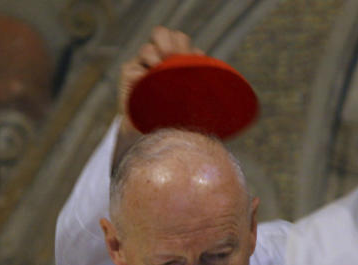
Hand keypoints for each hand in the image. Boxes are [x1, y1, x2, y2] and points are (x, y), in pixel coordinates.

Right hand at [113, 26, 203, 166]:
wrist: (158, 138)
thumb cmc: (181, 119)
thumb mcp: (196, 100)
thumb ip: (205, 84)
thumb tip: (228, 78)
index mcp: (174, 59)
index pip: (178, 38)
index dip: (183, 44)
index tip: (190, 58)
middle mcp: (158, 59)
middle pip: (161, 33)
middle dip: (169, 42)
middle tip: (172, 57)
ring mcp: (141, 66)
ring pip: (147, 49)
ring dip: (155, 57)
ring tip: (161, 70)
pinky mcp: (128, 77)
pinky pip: (133, 68)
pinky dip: (142, 75)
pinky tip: (148, 83)